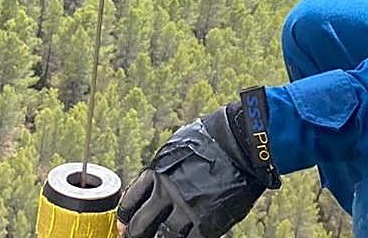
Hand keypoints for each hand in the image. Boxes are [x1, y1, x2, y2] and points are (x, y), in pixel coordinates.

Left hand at [117, 101, 278, 237]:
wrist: (242, 143)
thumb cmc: (212, 139)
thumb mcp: (177, 148)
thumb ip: (162, 170)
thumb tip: (149, 188)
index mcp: (157, 171)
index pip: (130, 202)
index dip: (125, 217)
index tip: (124, 224)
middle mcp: (168, 192)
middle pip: (141, 225)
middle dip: (135, 234)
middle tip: (134, 237)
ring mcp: (187, 208)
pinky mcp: (207, 222)